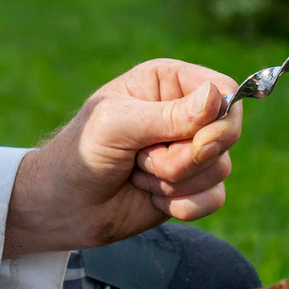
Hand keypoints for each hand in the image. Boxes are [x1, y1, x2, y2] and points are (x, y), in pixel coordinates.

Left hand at [4, 58, 242, 256]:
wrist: (62, 206)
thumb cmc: (80, 153)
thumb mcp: (116, 125)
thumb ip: (168, 115)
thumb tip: (217, 98)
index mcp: (168, 82)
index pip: (224, 90)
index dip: (220, 120)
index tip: (198, 142)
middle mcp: (185, 113)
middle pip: (226, 134)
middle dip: (184, 158)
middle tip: (142, 160)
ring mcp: (190, 151)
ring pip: (220, 169)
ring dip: (173, 182)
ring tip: (136, 174)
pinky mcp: (191, 187)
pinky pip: (214, 198)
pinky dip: (180, 205)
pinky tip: (148, 196)